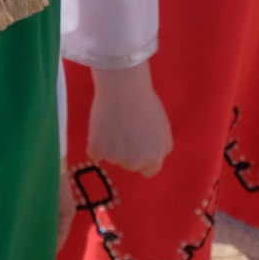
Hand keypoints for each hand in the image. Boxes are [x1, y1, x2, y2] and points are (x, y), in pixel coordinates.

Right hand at [86, 62, 172, 176]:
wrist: (123, 88)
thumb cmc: (145, 103)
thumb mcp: (164, 128)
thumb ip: (161, 147)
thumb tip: (153, 157)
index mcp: (154, 157)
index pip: (149, 171)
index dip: (143, 158)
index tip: (137, 148)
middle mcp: (135, 162)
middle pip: (129, 164)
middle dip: (127, 151)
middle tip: (125, 129)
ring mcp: (115, 157)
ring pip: (111, 158)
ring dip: (112, 146)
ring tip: (115, 123)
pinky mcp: (98, 150)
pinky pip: (94, 153)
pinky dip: (96, 144)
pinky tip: (101, 127)